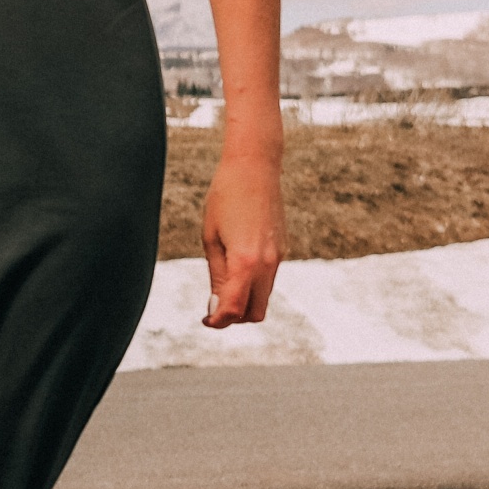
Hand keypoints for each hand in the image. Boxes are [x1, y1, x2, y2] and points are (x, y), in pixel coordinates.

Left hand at [201, 153, 283, 326]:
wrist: (254, 167)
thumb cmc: (224, 198)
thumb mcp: (211, 239)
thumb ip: (217, 277)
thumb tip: (217, 309)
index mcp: (246, 262)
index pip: (234, 309)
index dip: (217, 322)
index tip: (206, 320)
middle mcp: (267, 264)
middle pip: (255, 313)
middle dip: (234, 317)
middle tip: (213, 307)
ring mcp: (278, 257)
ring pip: (264, 298)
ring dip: (245, 302)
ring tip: (222, 287)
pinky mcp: (282, 250)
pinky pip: (269, 280)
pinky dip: (253, 286)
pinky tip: (236, 269)